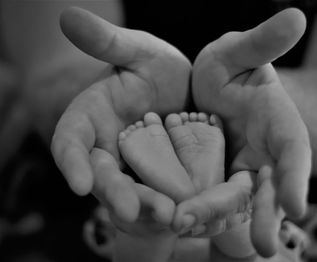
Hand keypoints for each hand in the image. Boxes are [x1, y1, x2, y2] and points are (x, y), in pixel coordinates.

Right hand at [51, 7, 191, 222]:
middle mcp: (107, 148)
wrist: (182, 89)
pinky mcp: (158, 178)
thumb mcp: (137, 53)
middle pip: (102, 175)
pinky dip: (169, 206)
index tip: (79, 183)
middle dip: (113, 193)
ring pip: (130, 192)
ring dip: (144, 207)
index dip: (72, 162)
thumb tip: (69, 15)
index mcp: (92, 118)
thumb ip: (108, 43)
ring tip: (168, 216)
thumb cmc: (155, 68)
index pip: (71, 141)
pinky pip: (159, 195)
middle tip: (130, 210)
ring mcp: (132, 167)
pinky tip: (186, 213)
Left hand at [192, 8, 310, 255]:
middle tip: (262, 247)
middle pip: (270, 189)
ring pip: (239, 202)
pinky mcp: (215, 179)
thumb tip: (295, 16)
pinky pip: (211, 199)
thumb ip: (262, 43)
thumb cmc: (230, 67)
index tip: (296, 205)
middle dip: (266, 216)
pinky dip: (203, 214)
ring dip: (226, 221)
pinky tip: (185, 225)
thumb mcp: (239, 53)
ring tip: (210, 239)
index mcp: (279, 126)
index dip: (296, 177)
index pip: (294, 153)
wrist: (210, 86)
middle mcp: (265, 156)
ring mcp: (241, 171)